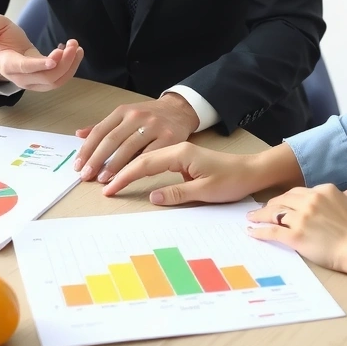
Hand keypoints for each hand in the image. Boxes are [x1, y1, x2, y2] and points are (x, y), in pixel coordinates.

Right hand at [0, 13, 82, 90]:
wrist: (1, 53)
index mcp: (8, 64)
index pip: (25, 68)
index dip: (39, 66)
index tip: (54, 58)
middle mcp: (21, 77)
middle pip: (45, 78)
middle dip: (63, 63)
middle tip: (72, 45)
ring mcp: (33, 81)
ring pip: (55, 81)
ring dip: (69, 66)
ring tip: (75, 47)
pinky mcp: (43, 80)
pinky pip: (60, 79)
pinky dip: (70, 68)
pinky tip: (74, 51)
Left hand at [73, 93, 200, 182]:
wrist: (179, 110)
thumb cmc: (149, 116)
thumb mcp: (126, 115)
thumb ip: (103, 126)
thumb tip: (79, 135)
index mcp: (123, 111)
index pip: (100, 131)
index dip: (87, 150)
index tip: (78, 166)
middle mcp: (137, 116)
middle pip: (112, 140)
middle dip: (96, 160)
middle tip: (87, 176)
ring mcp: (154, 126)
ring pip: (129, 148)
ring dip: (114, 166)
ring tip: (103, 179)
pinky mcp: (169, 138)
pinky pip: (149, 155)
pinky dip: (136, 167)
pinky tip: (128, 176)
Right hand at [101, 142, 266, 203]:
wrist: (251, 170)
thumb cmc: (232, 180)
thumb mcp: (206, 190)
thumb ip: (178, 193)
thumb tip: (152, 196)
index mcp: (180, 153)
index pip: (145, 163)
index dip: (124, 176)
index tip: (108, 188)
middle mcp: (176, 149)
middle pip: (140, 157)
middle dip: (117, 168)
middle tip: (96, 181)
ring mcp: (178, 152)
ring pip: (145, 158)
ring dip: (124, 166)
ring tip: (104, 174)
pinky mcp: (181, 158)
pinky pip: (153, 161)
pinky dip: (137, 166)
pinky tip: (124, 169)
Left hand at [246, 185, 346, 275]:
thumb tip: (345, 194)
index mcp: (324, 191)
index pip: (299, 192)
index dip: (288, 198)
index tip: (282, 202)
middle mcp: (310, 200)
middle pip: (283, 199)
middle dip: (271, 203)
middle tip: (262, 209)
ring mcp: (301, 217)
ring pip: (274, 212)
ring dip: (260, 215)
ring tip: (252, 218)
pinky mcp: (295, 236)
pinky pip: (272, 231)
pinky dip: (260, 231)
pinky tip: (252, 232)